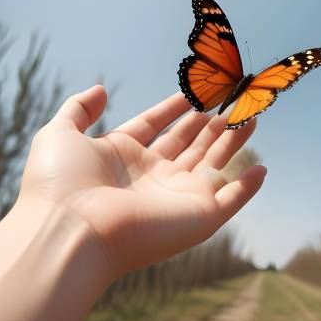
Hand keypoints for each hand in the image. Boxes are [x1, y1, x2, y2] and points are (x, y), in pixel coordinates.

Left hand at [18, 85, 265, 277]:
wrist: (68, 231)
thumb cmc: (59, 184)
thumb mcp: (59, 134)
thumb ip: (78, 109)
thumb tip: (100, 89)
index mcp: (123, 157)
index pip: (157, 127)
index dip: (175, 108)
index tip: (194, 90)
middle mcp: (153, 176)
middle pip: (190, 142)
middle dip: (211, 121)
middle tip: (232, 96)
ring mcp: (177, 197)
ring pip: (214, 163)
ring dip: (234, 140)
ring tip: (252, 114)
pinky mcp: (199, 218)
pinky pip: (231, 200)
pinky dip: (248, 188)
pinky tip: (261, 169)